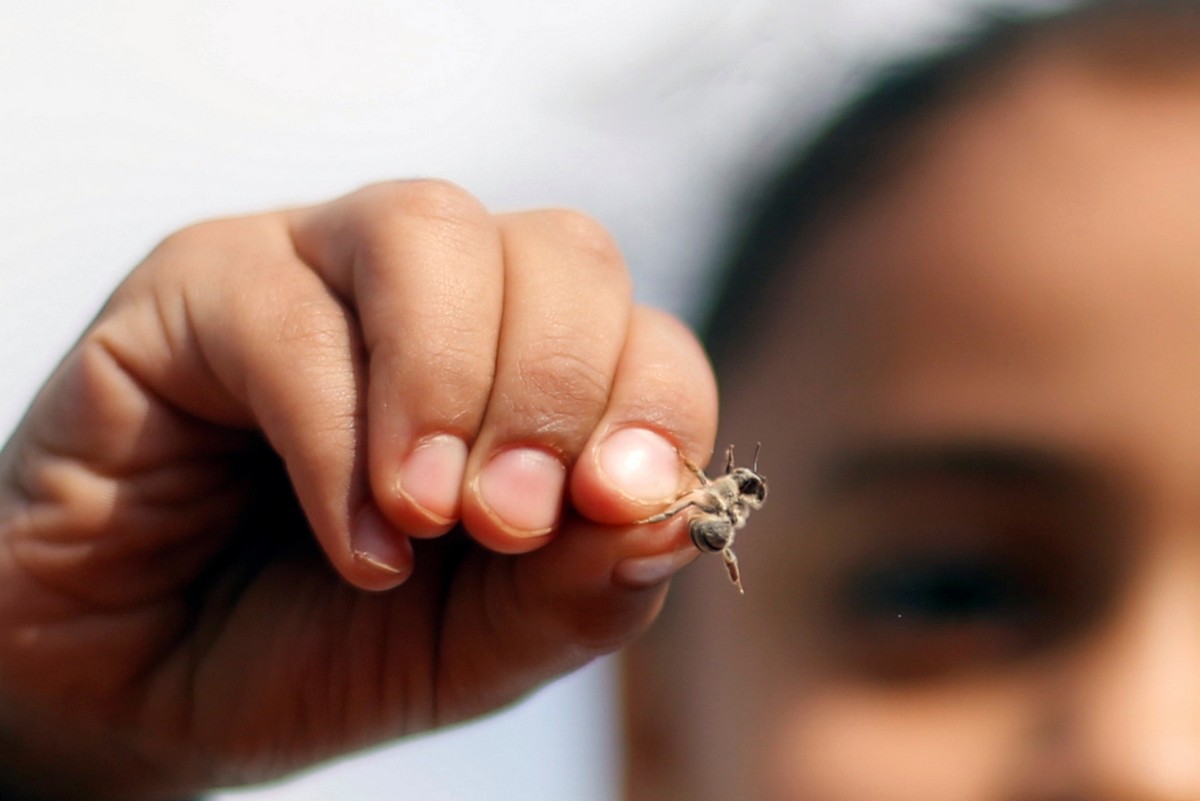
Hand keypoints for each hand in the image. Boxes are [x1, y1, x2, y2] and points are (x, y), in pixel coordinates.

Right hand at [0, 181, 716, 799]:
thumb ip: (583, 588)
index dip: (652, 405)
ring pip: (429, 228)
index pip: (642, 334)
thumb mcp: (483, 643)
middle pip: (562, 249)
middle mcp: (438, 297)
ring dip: (448, 381)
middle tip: (506, 521)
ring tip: (425, 514)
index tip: (614, 502)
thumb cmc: (328, 648)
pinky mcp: (199, 280)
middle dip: (553, 388)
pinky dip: (336, 438)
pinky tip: (350, 542)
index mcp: (528, 369)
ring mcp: (320, 268)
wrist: (152, 693)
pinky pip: (289, 311)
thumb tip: (678, 521)